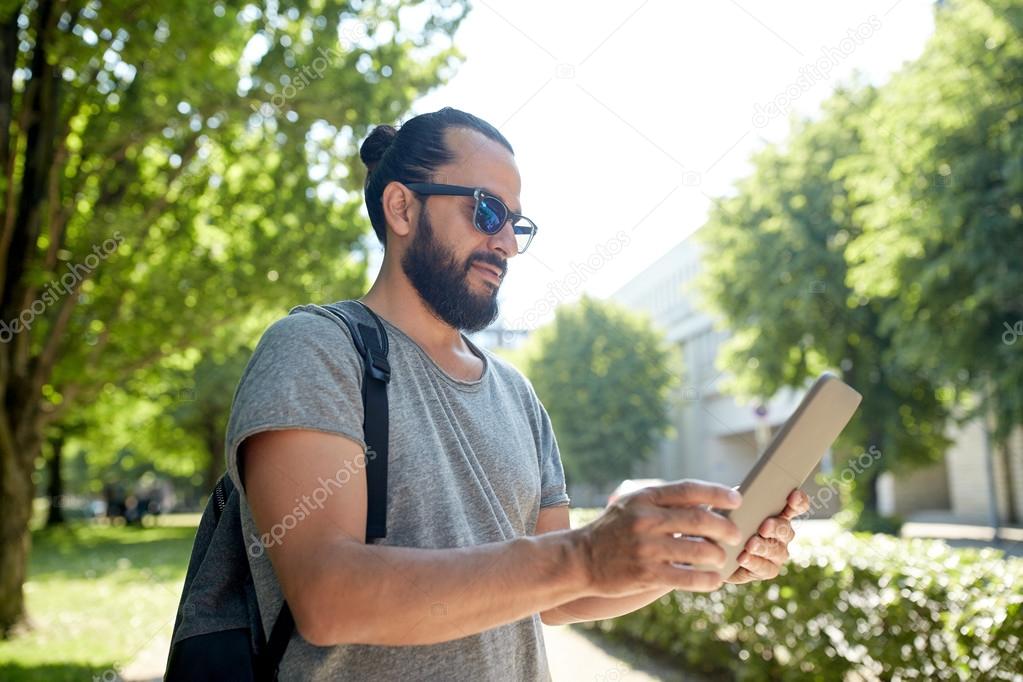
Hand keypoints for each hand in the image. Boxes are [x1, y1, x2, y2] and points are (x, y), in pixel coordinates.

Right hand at [576, 479, 743, 596]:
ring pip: (699, 550)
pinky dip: (707, 579)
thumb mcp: (631, 505)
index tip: (737, 499)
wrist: (579, 559)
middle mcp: (645, 519)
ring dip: (718, 555)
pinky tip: (714, 579)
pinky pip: (688, 577)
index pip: (689, 490)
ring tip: (722, 558)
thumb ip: (662, 502)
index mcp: (644, 498)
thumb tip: (705, 503)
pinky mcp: (646, 574)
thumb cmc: (613, 531)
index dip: (717, 493)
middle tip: (736, 535)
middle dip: (725, 528)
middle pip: (699, 520)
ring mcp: (646, 548)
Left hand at [725, 489, 808, 584]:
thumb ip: (738, 501)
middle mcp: (782, 534)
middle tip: (764, 527)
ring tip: (750, 545)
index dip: (798, 501)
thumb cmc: (727, 522)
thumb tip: (738, 495)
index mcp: (778, 513)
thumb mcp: (731, 507)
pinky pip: (765, 568)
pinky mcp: (768, 570)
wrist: (714, 550)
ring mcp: (778, 553)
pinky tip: (743, 558)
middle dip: (775, 527)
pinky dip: (753, 562)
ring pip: (776, 550)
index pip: (796, 506)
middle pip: (786, 530)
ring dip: (763, 547)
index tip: (792, 497)